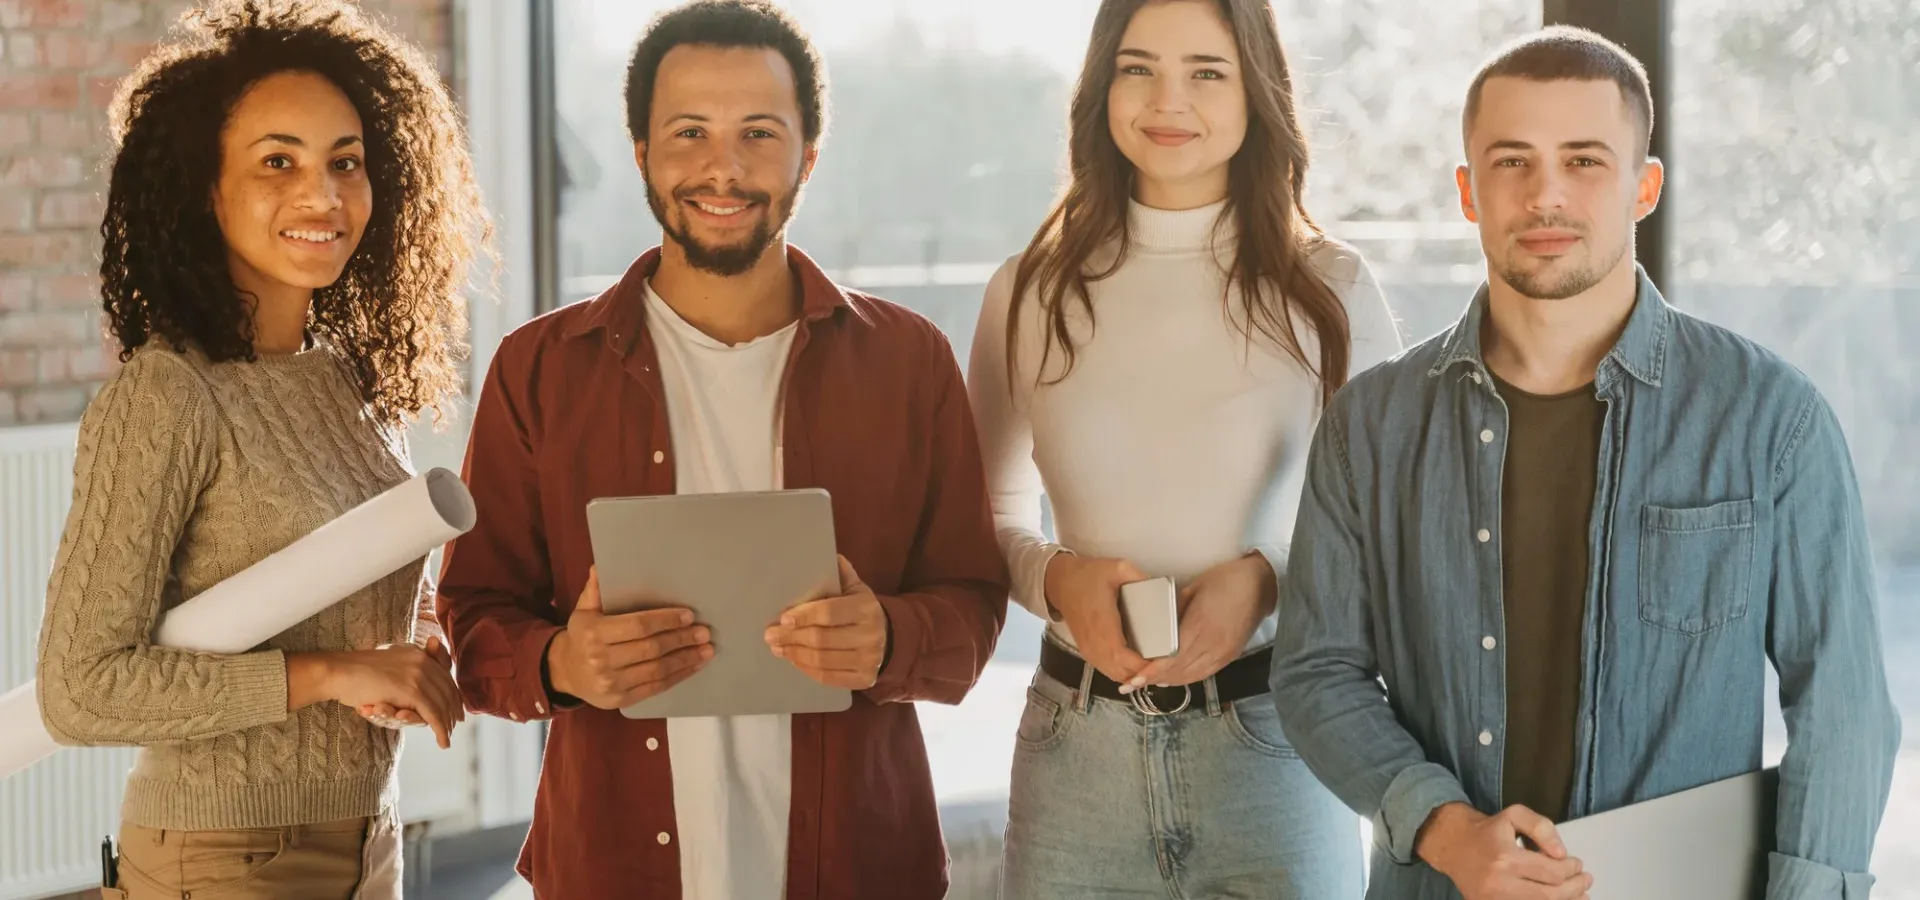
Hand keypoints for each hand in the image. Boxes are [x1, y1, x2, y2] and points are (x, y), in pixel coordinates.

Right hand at [295, 641, 465, 748]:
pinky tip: (443, 741)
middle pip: (447, 690)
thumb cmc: (357, 672)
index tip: (456, 709)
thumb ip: (407, 671)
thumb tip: (420, 680)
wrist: (338, 672)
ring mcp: (417, 675)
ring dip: (446, 724)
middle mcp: (421, 661)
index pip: (444, 676)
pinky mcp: (411, 690)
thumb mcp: (388, 667)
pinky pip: (432, 714)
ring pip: (441, 704)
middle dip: (452, 710)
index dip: (453, 694)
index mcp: (417, 654)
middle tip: (455, 726)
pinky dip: (439, 730)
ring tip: (446, 736)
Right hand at [545, 566, 713, 709]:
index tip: (689, 615)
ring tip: (706, 650)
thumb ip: (595, 590)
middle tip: (704, 632)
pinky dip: (678, 677)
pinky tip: (693, 667)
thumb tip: (601, 567)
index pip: (638, 626)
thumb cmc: (582, 635)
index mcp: (594, 633)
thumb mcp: (584, 610)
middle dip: (681, 640)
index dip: (666, 621)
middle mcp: (601, 660)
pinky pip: (655, 688)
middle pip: (651, 649)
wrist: (565, 672)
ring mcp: (611, 683)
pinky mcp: (621, 700)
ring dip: (685, 659)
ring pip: (657, 671)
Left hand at [765, 556, 887, 688]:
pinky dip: (806, 669)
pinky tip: (794, 660)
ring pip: (822, 660)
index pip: (829, 613)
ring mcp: (868, 660)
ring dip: (794, 654)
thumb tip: (828, 556)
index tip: (783, 618)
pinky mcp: (863, 679)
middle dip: (791, 637)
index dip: (804, 616)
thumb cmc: (862, 610)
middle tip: (771, 635)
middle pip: (821, 639)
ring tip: (778, 647)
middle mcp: (870, 635)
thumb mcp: (857, 589)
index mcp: (866, 608)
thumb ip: (841, 574)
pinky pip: (827, 677)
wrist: (891, 639)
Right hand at [1043, 552, 1150, 684]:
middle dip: (1144, 673)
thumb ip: (1139, 576)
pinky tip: (1136, 665)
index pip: (1124, 658)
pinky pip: (1108, 670)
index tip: (1163, 660)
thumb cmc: (1087, 575)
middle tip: (1164, 663)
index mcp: (1103, 625)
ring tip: (1153, 665)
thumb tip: (1159, 587)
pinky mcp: (1087, 652)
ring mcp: (1090, 650)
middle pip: (1122, 672)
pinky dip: (1124, 672)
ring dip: (1134, 674)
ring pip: (1115, 675)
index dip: (1144, 666)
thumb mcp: (1116, 567)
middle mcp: (1095, 643)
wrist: (1059, 582)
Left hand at [1130, 551, 1273, 688]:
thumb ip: (1173, 608)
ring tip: (1147, 682)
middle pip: (1179, 670)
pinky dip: (1186, 678)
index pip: (1172, 656)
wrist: (1259, 585)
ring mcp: (1223, 653)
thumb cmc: (1224, 580)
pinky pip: (1204, 674)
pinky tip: (1172, 678)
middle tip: (1132, 682)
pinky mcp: (1230, 656)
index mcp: (1201, 624)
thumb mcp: (1193, 588)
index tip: (1135, 678)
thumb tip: (1155, 623)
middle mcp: (1213, 644)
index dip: (1153, 671)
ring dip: (1169, 681)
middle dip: (1155, 679)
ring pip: (1191, 676)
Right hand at [1417, 803, 1592, 899]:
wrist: (1453, 845)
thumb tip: (1561, 853)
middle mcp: (1499, 883)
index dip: (1571, 869)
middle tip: (1585, 880)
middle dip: (1574, 889)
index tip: (1577, 864)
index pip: (1552, 872)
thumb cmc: (1487, 831)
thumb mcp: (1514, 815)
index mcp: (1506, 858)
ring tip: (1580, 896)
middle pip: (1549, 895)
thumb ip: (1541, 827)